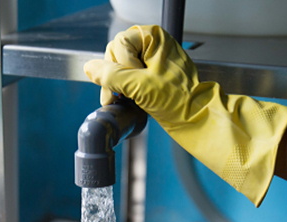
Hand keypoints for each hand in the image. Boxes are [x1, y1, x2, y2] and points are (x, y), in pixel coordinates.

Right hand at [84, 25, 286, 205]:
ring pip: (118, 68)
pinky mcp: (149, 75)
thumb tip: (90, 68)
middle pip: (115, 55)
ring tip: (128, 100)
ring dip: (118, 86)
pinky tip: (131, 100)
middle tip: (122, 97)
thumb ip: (112, 76)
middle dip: (115, 78)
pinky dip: (124, 90)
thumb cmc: (178, 101)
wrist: (196, 118)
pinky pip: (126, 77)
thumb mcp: (140, 87)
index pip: (119, 45)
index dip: (119, 67)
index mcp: (154, 37)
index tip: (126, 87)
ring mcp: (150, 59)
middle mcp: (152, 44)